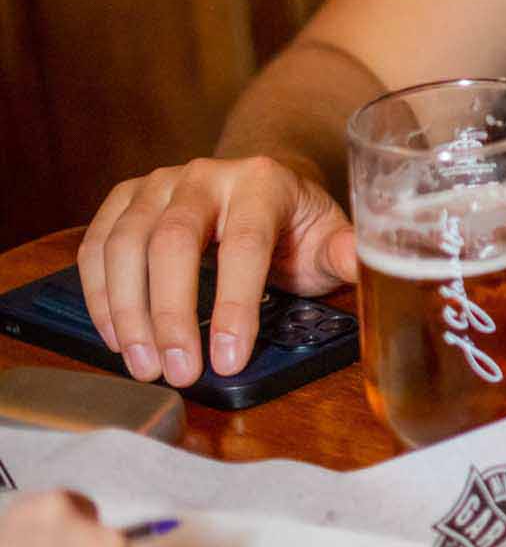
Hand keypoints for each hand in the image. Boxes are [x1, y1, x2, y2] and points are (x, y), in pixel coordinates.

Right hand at [77, 157, 357, 384]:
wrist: (260, 186)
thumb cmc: (295, 225)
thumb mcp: (328, 238)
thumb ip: (344, 253)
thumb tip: (365, 264)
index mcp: (264, 182)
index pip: (244, 245)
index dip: (234, 305)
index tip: (228, 359)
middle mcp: (206, 175)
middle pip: (172, 241)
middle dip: (171, 314)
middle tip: (177, 371)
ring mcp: (160, 182)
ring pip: (125, 243)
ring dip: (126, 311)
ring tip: (143, 364)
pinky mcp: (125, 198)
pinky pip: (98, 244)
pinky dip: (98, 293)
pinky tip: (116, 336)